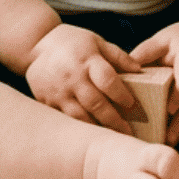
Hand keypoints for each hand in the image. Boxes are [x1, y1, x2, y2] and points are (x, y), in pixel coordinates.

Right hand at [24, 25, 142, 131]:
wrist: (38, 45)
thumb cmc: (74, 43)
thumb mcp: (97, 42)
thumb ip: (118, 56)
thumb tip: (140, 70)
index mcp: (87, 59)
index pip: (107, 79)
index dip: (121, 94)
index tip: (132, 104)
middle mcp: (72, 76)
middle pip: (95, 102)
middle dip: (113, 119)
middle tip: (127, 132)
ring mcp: (58, 91)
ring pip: (79, 116)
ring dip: (96, 128)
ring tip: (111, 136)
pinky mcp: (47, 101)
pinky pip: (65, 119)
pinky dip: (79, 128)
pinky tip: (90, 135)